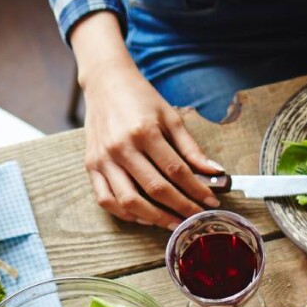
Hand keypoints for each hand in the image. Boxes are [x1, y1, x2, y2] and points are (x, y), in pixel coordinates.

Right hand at [81, 68, 222, 227]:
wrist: (105, 83)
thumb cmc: (140, 99)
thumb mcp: (170, 116)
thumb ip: (191, 147)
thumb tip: (215, 171)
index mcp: (144, 132)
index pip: (176, 170)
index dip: (196, 190)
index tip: (211, 202)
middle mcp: (121, 147)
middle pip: (155, 189)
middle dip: (180, 208)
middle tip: (196, 218)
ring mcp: (103, 158)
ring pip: (129, 201)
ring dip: (154, 218)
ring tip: (173, 223)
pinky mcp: (91, 165)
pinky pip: (106, 199)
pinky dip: (125, 213)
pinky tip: (144, 217)